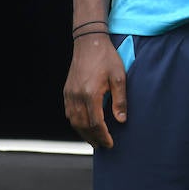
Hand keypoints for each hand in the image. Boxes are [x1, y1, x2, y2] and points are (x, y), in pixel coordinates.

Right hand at [62, 33, 127, 148]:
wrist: (89, 43)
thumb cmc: (107, 58)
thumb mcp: (119, 77)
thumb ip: (120, 99)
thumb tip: (121, 120)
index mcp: (90, 94)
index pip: (95, 122)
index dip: (103, 135)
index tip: (110, 144)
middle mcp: (77, 96)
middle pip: (83, 125)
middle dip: (93, 138)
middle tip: (103, 146)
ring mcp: (69, 94)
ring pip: (74, 121)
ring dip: (83, 133)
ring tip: (94, 140)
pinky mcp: (67, 91)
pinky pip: (69, 113)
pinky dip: (76, 123)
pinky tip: (84, 126)